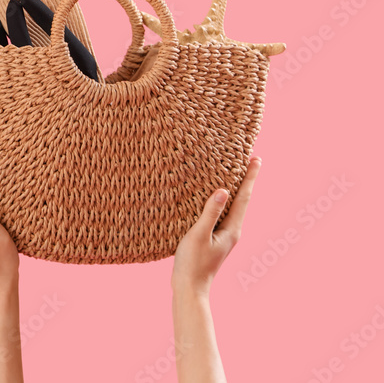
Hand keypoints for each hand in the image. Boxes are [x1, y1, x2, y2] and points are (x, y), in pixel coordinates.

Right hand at [172, 157, 260, 296]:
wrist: (190, 288)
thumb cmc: (193, 263)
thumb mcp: (198, 235)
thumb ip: (210, 213)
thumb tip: (223, 191)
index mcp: (232, 229)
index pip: (244, 198)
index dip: (250, 178)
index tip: (257, 159)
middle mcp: (232, 231)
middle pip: (242, 200)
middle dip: (246, 180)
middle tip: (251, 160)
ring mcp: (224, 236)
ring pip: (233, 207)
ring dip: (235, 190)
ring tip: (235, 173)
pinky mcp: (215, 238)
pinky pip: (222, 214)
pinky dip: (223, 201)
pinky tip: (216, 198)